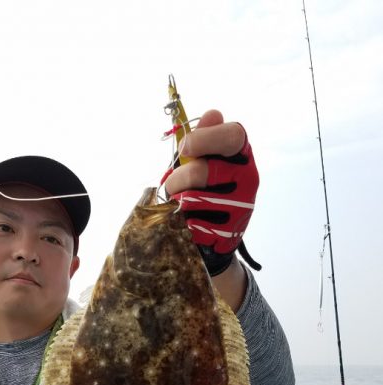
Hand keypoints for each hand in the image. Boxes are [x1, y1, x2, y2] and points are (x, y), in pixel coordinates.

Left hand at [164, 110, 258, 274]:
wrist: (218, 233)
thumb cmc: (208, 188)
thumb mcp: (205, 159)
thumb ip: (205, 139)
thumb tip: (213, 114)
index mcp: (242, 154)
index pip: (233, 136)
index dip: (206, 138)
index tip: (185, 147)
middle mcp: (249, 177)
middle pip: (205, 170)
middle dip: (180, 178)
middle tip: (171, 184)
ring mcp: (242, 206)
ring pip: (195, 198)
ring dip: (178, 201)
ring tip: (181, 203)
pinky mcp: (229, 231)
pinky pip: (194, 222)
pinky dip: (185, 222)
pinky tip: (192, 221)